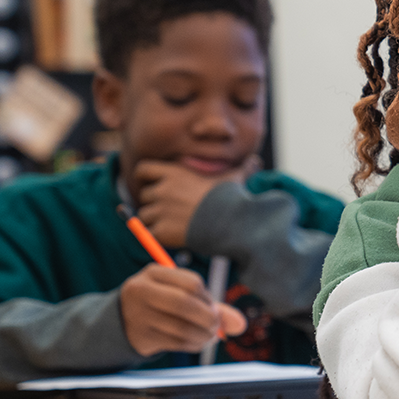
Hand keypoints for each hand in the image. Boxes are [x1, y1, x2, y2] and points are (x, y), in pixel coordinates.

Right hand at [119, 264, 247, 356]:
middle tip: (215, 325)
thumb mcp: (178, 293)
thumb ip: (211, 305)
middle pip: (184, 303)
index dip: (208, 297)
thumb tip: (241, 324)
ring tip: (209, 335)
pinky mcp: (140, 336)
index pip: (191, 282)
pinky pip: (175, 343)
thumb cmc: (159, 303)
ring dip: (203, 335)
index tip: (212, 306)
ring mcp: (138, 315)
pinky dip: (194, 344)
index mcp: (153, 273)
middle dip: (208, 317)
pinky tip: (197, 342)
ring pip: (182, 327)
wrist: (120, 321)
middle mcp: (142, 291)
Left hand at [134, 158, 258, 247]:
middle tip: (171, 211)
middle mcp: (163, 190)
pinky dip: (158, 236)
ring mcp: (160, 211)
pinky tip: (174, 236)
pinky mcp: (161, 231)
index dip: (145, 178)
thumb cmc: (232, 200)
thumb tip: (255, 162)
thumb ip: (240, 169)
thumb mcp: (234, 179)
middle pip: (144, 196)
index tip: (153, 185)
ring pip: (144, 216)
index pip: (142, 169)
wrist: (231, 223)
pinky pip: (149, 234)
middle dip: (154, 203)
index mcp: (174, 174)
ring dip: (155, 221)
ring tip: (174, 225)